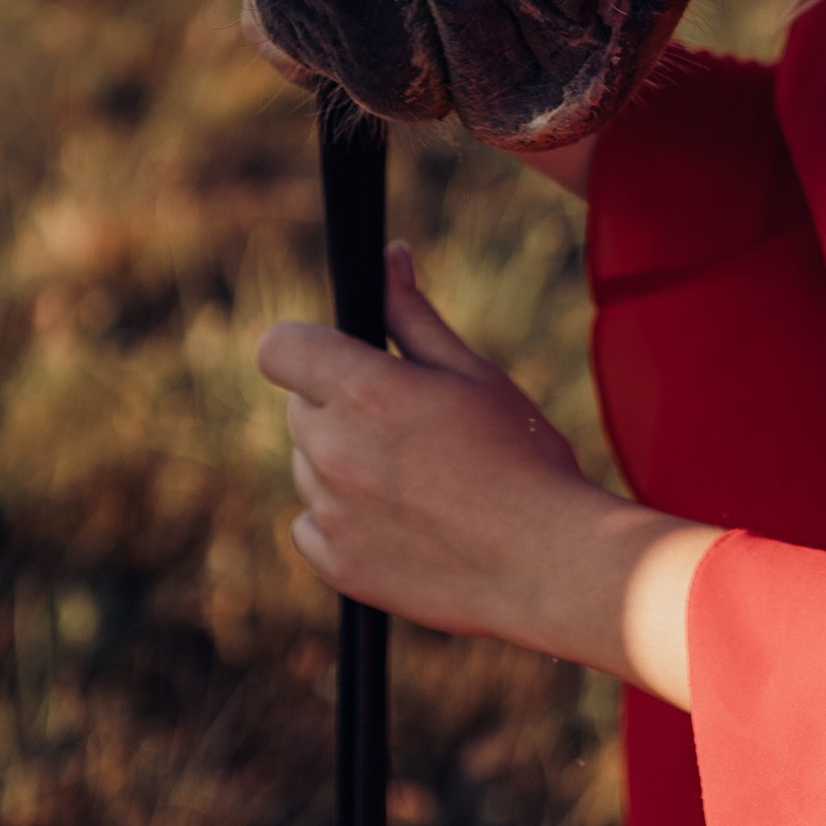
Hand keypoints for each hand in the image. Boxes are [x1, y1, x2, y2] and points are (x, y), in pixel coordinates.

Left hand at [254, 246, 711, 706]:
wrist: (546, 561)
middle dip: (337, 404)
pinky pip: (310, 527)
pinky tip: (400, 520)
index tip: (336, 355)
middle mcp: (333, 450)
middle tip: (405, 422)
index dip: (304, 345)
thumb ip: (413, 315)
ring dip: (340, 463)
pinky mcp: (339, 566)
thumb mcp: (471, 372)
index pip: (279, 348)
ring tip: (416, 477)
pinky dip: (341, 520)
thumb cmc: (521, 457)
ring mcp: (331, 514)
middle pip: (300, 407)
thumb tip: (389, 258)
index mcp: (365, 391)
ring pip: (307, 467)